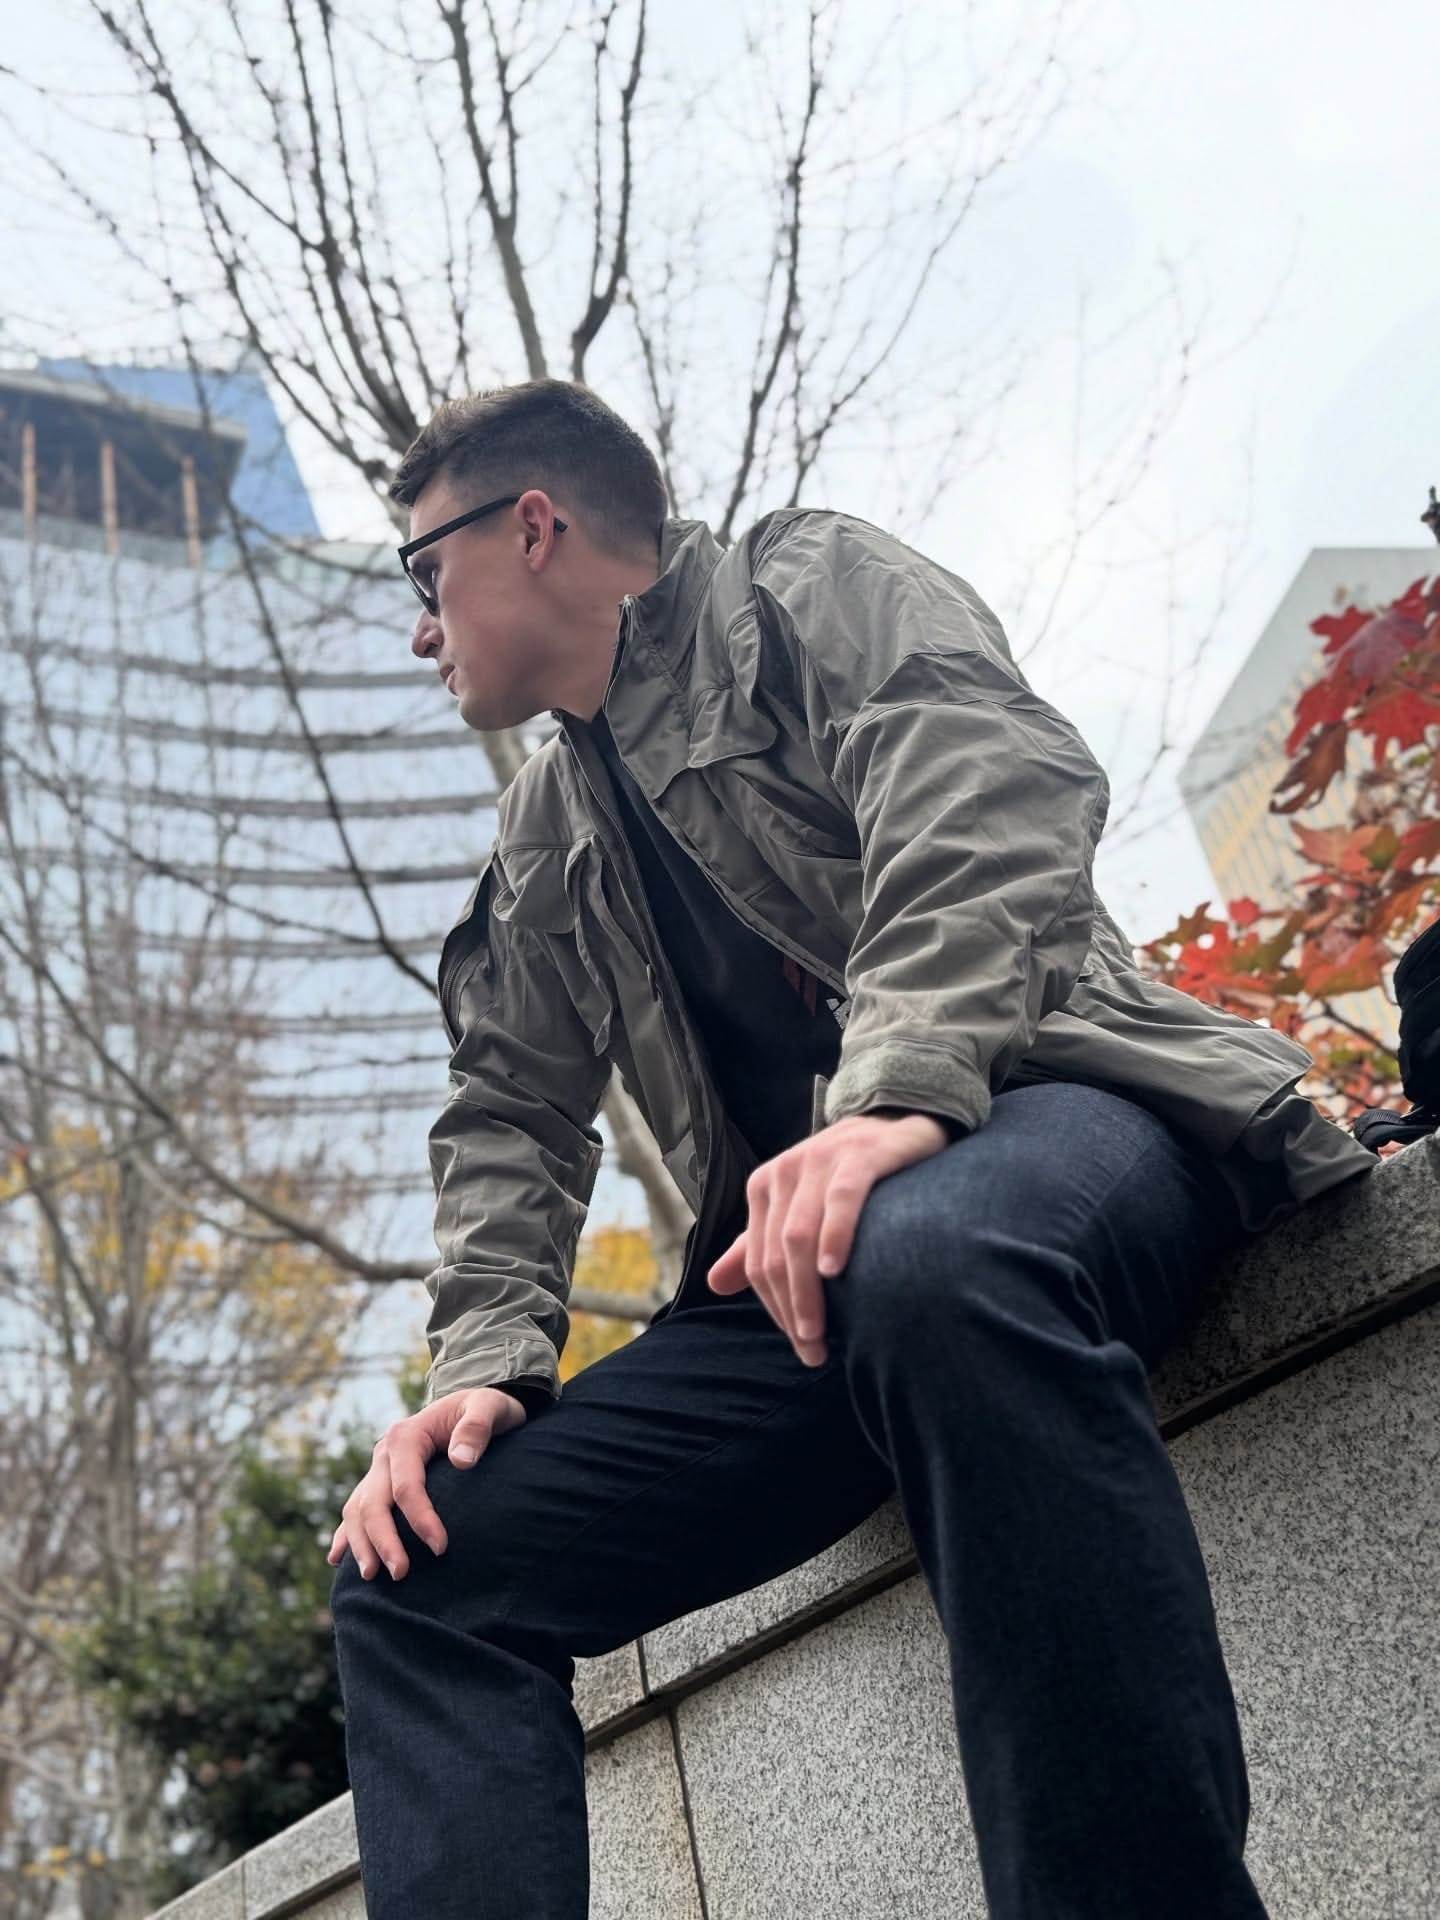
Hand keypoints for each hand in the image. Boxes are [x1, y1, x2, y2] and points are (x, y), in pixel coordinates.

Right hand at [325, 1385, 528, 1582]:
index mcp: (405, 1435)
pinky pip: (355, 1509)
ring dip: (360, 1544)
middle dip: (383, 1541)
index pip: (405, 1486)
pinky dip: (345, 1533)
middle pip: (373, 1503)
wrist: (474, 1405)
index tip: (441, 1547)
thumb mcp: (489, 1407)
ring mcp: (378, 1468)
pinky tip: (336, 1557)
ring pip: (357, 1510)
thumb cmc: (484, 1408)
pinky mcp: (380, 1481)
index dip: (420, 1519)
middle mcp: (384, 1453)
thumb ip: (477, 1428)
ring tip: (371, 1576)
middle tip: (400, 1574)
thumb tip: (461, 1460)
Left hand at [706, 1111, 949, 1366]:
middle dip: (791, 1310)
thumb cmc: (844, 1176)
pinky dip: (834, 1236)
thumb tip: (714, 1285)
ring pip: (799, 1235)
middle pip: (775, 1255)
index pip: (757, 1262)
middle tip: (812, 1352)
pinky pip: (840, 1200)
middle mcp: (785, 1172)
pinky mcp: (858, 1155)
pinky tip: (834, 1270)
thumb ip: (756, 1246)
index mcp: (763, 1187)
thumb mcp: (795, 1209)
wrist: (896, 1123)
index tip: (800, 1346)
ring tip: (822, 1333)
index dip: (774, 1310)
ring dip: (807, 1291)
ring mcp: (820, 1160)